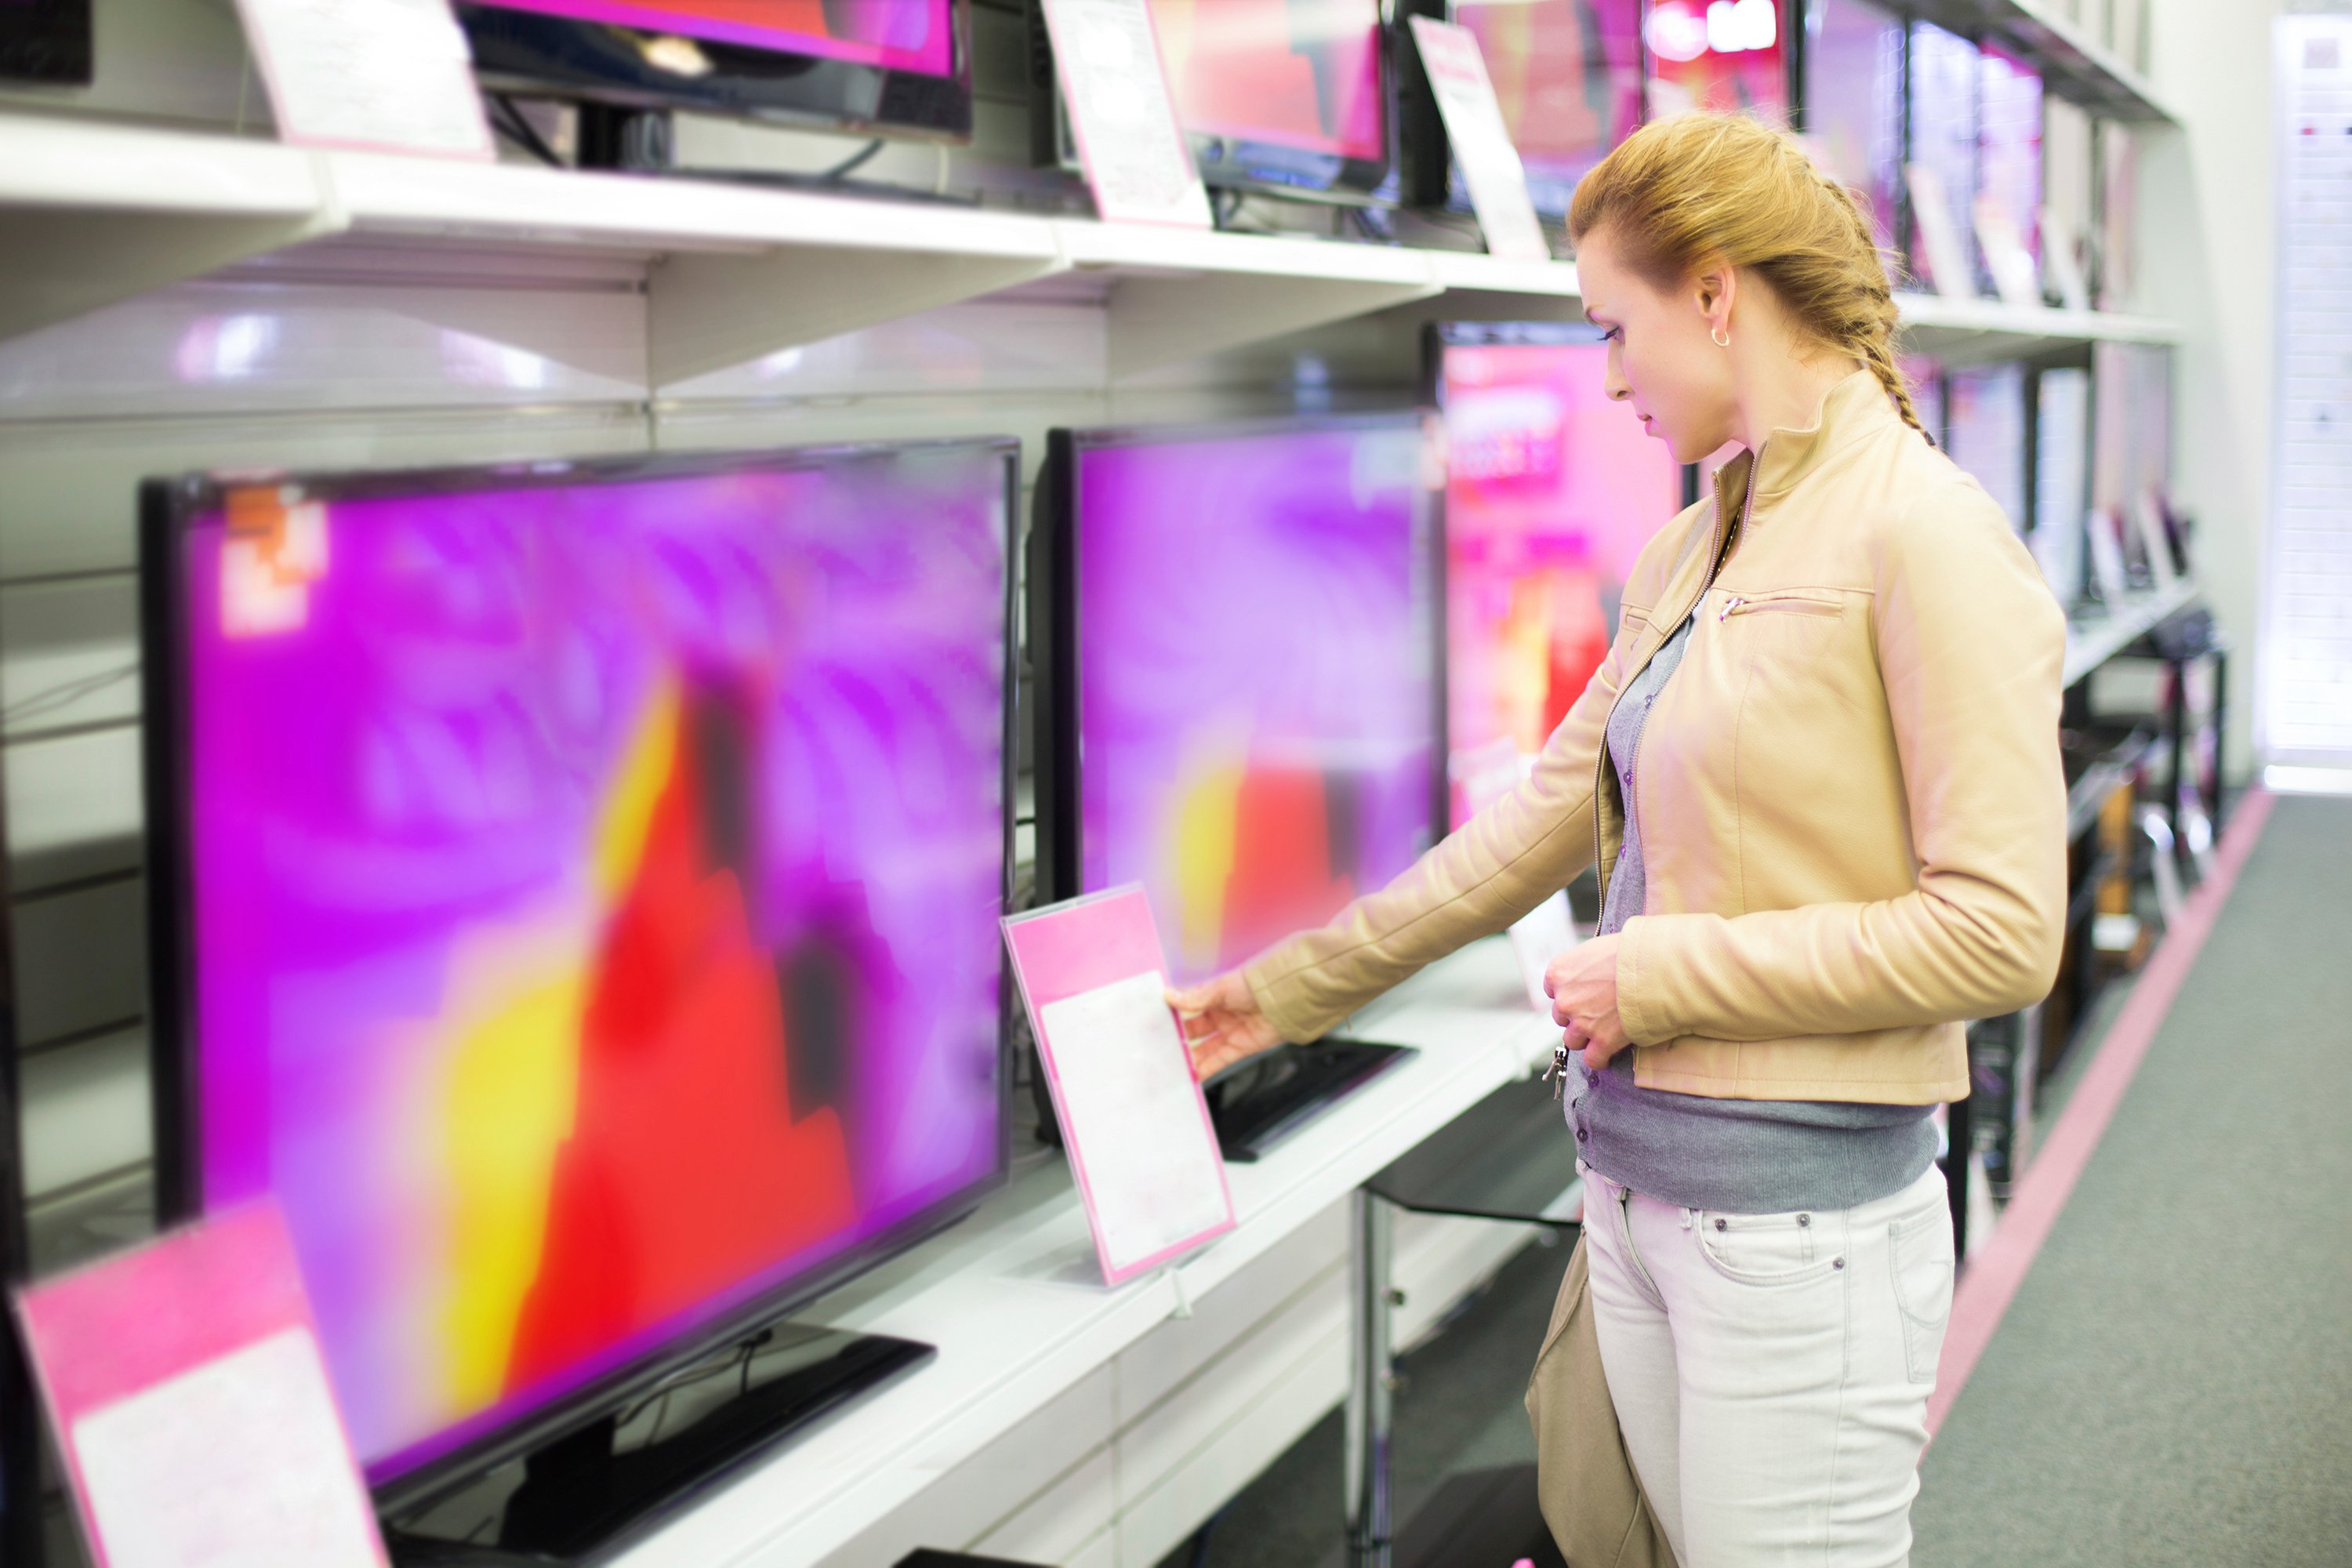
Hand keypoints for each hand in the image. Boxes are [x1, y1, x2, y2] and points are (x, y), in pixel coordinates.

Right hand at [1166, 969, 1283, 1080]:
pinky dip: (1205, 1070)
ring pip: (1203, 1049)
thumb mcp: (1221, 989)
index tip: (1153, 1026)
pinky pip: (1218, 1061)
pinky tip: (1190, 1076)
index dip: (1171, 1018)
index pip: (1186, 1009)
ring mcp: (1230, 1032)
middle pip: (1192, 1031)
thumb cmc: (1255, 985)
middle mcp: (1220, 1015)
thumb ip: (1195, 998)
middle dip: (1177, 1040)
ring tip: (1170, 1067)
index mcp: (1213, 997)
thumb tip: (1168, 995)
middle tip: (1157, 1050)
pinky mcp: (1241, 1048)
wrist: (1286, 996)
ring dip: (1188, 1058)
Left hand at [1545, 935, 1631, 1071]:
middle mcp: (1564, 999)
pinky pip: (1593, 1059)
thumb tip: (1590, 971)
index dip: (1570, 993)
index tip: (1582, 994)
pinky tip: (1607, 1054)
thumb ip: (1584, 965)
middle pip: (1561, 1016)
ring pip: (1572, 1039)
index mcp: (1559, 973)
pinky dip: (1599, 1059)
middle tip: (1597, 1010)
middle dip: (1577, 1015)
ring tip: (1603, 1031)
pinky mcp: (1602, 1040)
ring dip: (1585, 1037)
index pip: (1552, 990)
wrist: (1655, 968)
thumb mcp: (1597, 948)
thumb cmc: (1631, 952)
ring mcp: (1582, 1022)